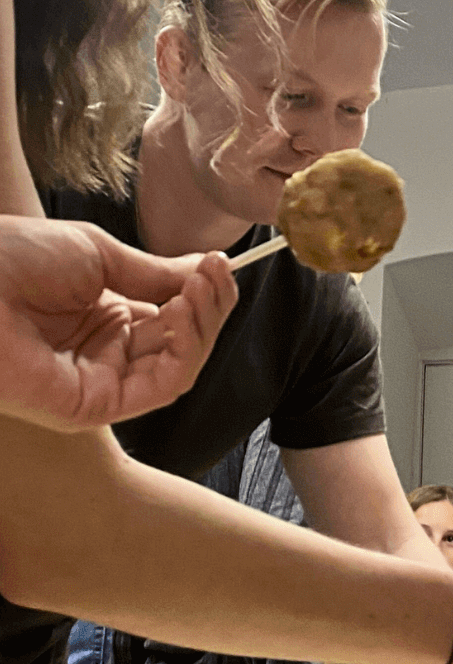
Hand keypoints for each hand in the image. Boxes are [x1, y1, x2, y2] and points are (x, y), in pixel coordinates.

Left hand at [0, 218, 236, 430]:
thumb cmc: (12, 260)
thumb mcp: (99, 256)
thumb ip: (156, 273)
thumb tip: (209, 269)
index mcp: (103, 317)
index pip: (173, 316)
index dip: (202, 292)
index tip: (221, 262)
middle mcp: (105, 354)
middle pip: (182, 343)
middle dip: (209, 306)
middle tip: (216, 272)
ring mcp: (99, 382)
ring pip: (178, 368)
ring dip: (201, 328)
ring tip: (199, 289)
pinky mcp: (91, 407)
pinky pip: (159, 389)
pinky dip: (183, 353)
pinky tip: (181, 314)